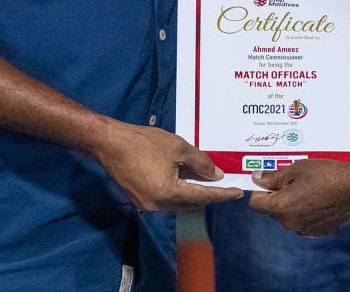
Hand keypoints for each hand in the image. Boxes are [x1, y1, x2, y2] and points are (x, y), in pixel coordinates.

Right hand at [91, 120, 242, 210]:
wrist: (111, 144)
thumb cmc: (144, 143)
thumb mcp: (178, 148)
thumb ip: (200, 163)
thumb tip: (216, 175)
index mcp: (169, 193)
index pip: (203, 196)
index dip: (223, 194)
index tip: (239, 193)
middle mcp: (159, 206)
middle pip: (191, 203)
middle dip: (208, 194)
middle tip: (224, 183)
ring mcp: (148, 206)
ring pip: (179, 203)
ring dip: (192, 193)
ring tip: (206, 179)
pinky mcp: (141, 201)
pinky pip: (166, 200)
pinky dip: (178, 192)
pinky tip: (184, 179)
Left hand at [248, 158, 349, 236]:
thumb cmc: (327, 175)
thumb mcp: (297, 169)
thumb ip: (274, 177)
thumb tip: (256, 179)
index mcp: (281, 207)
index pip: (256, 204)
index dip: (259, 190)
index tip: (269, 180)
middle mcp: (290, 223)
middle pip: (272, 210)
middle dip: (278, 196)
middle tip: (294, 180)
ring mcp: (304, 229)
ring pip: (289, 216)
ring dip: (293, 205)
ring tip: (310, 188)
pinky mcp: (317, 232)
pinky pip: (303, 221)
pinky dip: (306, 212)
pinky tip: (320, 199)